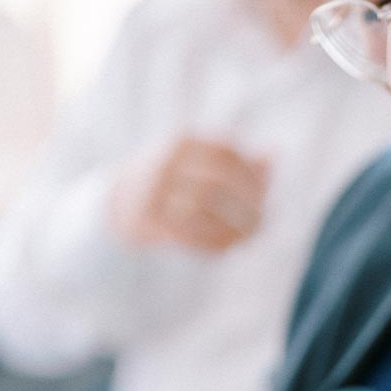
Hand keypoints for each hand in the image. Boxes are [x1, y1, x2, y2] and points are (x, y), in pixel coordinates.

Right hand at [110, 137, 269, 251]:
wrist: (116, 205)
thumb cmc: (172, 181)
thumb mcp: (198, 162)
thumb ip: (235, 160)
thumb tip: (274, 156)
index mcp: (182, 143)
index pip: (226, 152)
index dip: (251, 175)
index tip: (266, 194)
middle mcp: (166, 164)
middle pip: (217, 183)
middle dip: (246, 204)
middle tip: (263, 220)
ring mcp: (154, 193)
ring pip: (204, 212)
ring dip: (233, 228)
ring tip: (248, 236)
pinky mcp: (148, 222)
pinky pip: (189, 236)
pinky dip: (214, 244)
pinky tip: (228, 248)